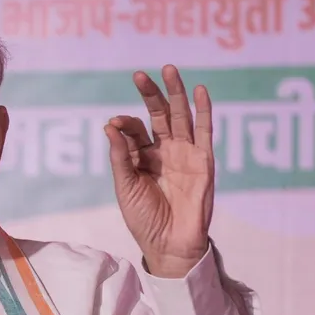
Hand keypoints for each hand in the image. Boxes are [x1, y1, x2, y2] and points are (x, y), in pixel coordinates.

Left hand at [104, 65, 213, 278]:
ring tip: (169, 70)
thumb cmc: (144, 218)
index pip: (134, 130)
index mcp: (142, 157)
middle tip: (139, 75)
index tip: (114, 123)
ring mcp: (185, 154)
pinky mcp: (203, 161)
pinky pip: (204, 131)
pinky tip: (199, 90)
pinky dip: (203, 111)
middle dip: (150, 94)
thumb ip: (120, 156)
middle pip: (159, 115)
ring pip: (181, 117)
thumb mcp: (125, 186)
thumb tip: (109, 126)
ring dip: (175, 93)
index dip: (125, 123)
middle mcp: (165, 151)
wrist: (168, 244)